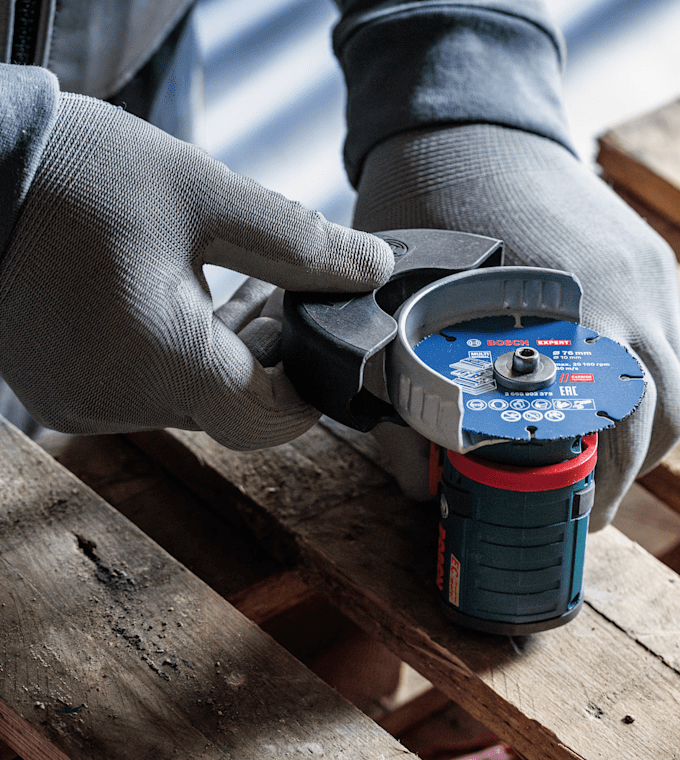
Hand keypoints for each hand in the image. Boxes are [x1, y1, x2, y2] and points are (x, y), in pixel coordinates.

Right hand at [0, 93, 392, 448]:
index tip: (327, 341)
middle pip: (232, 407)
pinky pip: (145, 387)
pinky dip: (179, 352)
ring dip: (226, 352)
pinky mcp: (61, 386)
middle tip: (282, 294)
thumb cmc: (74, 172)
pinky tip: (185, 294)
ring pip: (191, 397)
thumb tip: (372, 268)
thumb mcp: (205, 195)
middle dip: (270, 357)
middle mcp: (117, 400)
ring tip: (234, 283)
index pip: (270, 419)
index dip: (313, 386)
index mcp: (160, 362)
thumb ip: (300, 243)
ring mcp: (81, 400)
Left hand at [353, 124, 679, 528]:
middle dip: (628, 478)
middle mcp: (623, 298)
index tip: (576, 521)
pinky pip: (666, 346)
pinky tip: (602, 396)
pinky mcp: (653, 262)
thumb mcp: (399, 308)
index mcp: (562, 313)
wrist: (473, 118)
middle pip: (660, 421)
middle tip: (589, 509)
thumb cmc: (423, 209)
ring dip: (645, 439)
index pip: (607, 432)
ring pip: (675, 389)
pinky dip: (643, 387)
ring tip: (602, 463)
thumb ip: (405, 402)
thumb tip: (425, 489)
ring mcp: (646, 278)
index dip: (598, 489)